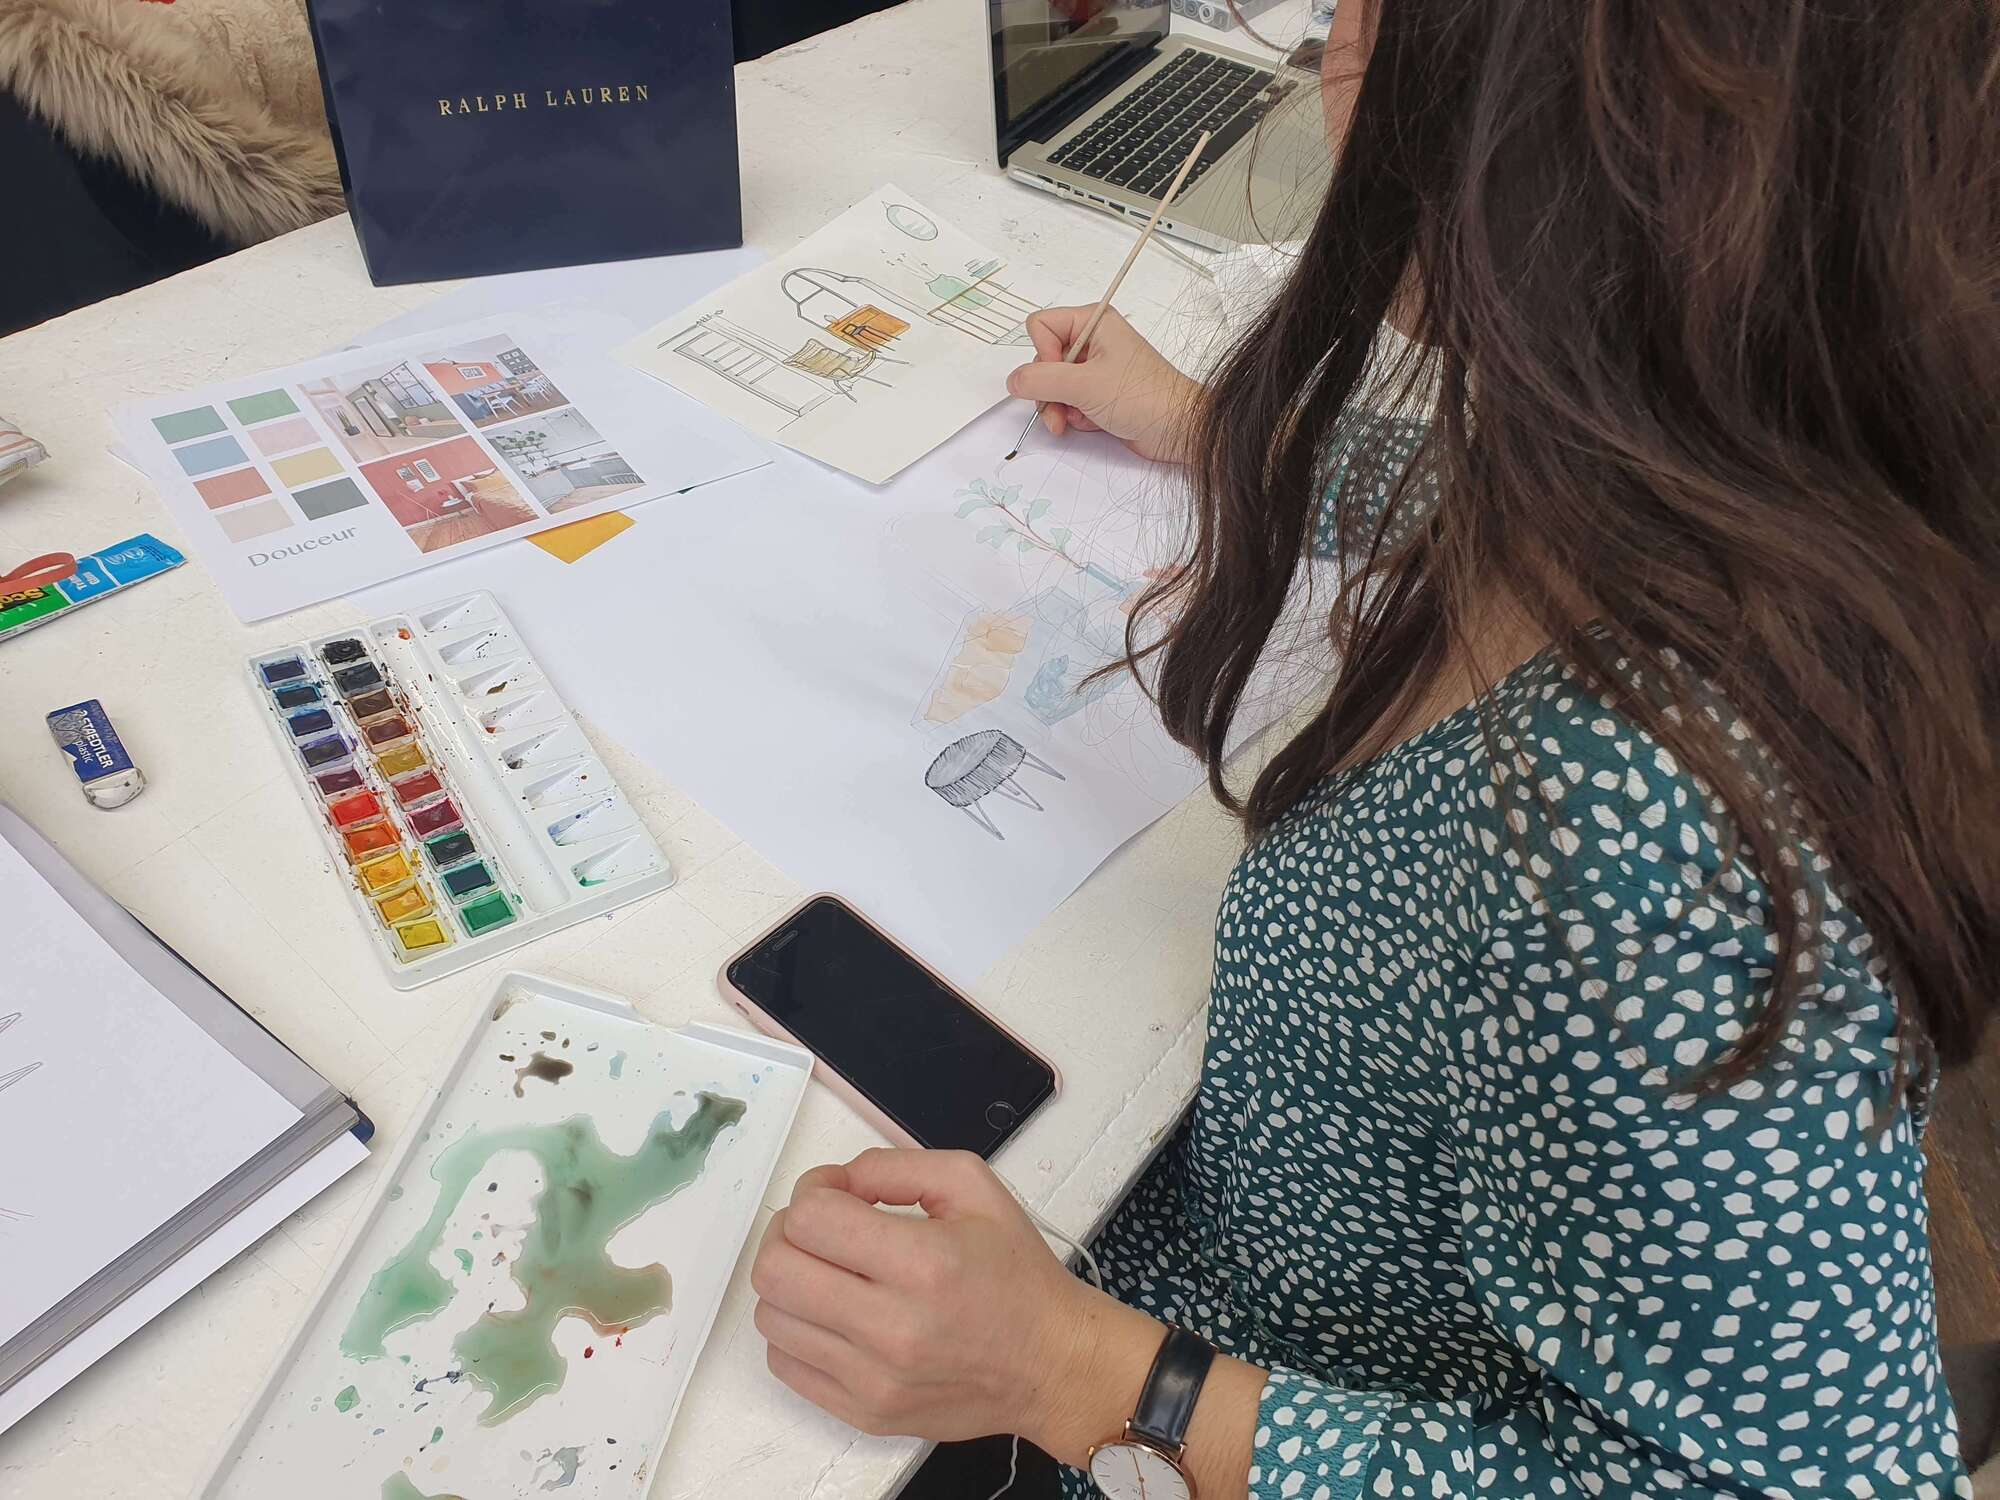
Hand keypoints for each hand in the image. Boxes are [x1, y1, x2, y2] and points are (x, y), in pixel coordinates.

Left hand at [750, 1148, 1102, 1445]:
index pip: (811, 1219)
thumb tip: (837, 1181)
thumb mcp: (973, 1186)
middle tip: (823, 1227)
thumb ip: (895, 1166)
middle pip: (775, 1270)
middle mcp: (894, 1328)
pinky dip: (797, 1330)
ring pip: (771, 1319)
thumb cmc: (1016, 1274)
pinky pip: (787, 1364)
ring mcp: (875, 1379)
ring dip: (791, 1282)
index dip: (813, 1190)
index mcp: (924, 1263)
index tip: (837, 1192)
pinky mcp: (865, 1412)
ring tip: (831, 1272)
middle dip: (788, 1233)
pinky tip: (835, 1313)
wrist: (1051, 1363)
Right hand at [1006, 306, 1201, 462]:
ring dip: (1057, 407)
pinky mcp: (1099, 393)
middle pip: (1043, 359)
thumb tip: (1012, 381)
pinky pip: (1068, 401)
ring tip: (1071, 422)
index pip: (1041, 326)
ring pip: (1052, 384)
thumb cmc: (1144, 397)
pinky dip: (1073, 415)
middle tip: (1060, 410)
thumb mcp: (1084, 385)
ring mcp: (1095, 368)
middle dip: (1047, 390)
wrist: (1179, 429)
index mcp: (1093, 322)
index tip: (1060, 375)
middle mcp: (1092, 341)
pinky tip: (1090, 422)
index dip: (1041, 354)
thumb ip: (1040, 381)